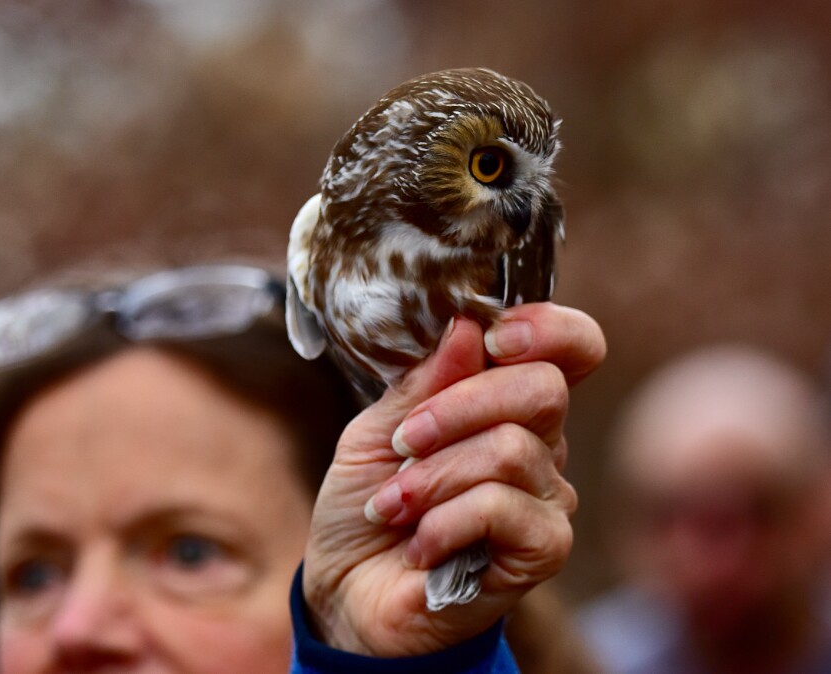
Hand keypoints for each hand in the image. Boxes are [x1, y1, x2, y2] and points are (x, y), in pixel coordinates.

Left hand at [302, 303, 604, 656]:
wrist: (350, 593)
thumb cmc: (366, 507)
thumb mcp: (375, 433)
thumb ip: (421, 385)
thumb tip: (467, 327)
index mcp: (504, 404)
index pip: (569, 347)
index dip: (545, 328)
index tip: (491, 337)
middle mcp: (539, 446)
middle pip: (542, 388)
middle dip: (457, 408)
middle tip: (404, 444)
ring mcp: (547, 498)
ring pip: (511, 450)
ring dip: (432, 476)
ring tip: (395, 505)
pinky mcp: (544, 549)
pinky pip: (503, 508)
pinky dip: (444, 521)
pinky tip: (421, 543)